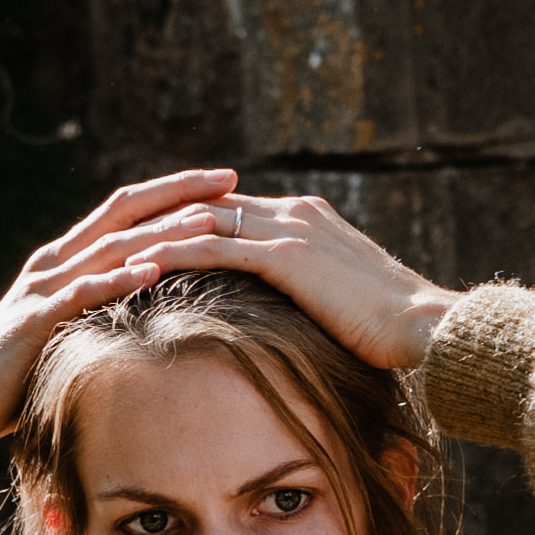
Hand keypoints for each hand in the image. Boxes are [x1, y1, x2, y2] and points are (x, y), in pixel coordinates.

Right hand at [0, 169, 238, 504]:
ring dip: (161, 232)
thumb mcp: (71, 331)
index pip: (127, 210)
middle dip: (180, 192)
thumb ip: (105, 309)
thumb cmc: (21, 376)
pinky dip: (117, 279)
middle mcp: (55, 262)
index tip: (227, 182)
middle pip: (124, 212)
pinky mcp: (34, 320)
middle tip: (233, 179)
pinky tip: (153, 271)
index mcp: (67, 259)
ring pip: (110, 247)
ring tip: (210, 221)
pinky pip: (81, 293)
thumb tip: (156, 309)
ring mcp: (42, 288)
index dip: (175, 191)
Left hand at [108, 185, 454, 376]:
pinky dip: (172, 255)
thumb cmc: (394, 330)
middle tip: (106, 238)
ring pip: (202, 221)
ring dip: (153, 234)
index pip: (231, 208)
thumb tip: (289, 320)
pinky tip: (136, 269)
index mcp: (307, 219)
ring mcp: (290, 230)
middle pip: (206, 204)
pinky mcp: (286, 257)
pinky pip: (213, 249)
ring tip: (106, 253)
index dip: (186, 221)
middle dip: (155, 219)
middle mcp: (295, 213)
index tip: (144, 237)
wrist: (427, 328)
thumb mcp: (343, 303)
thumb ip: (310, 296)